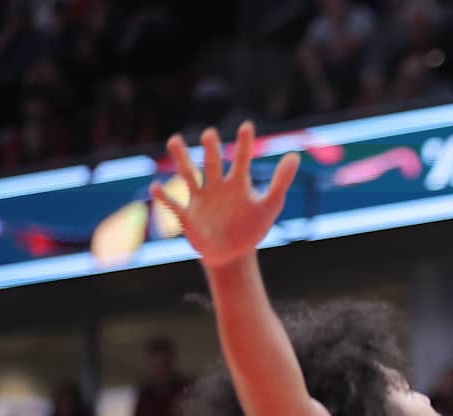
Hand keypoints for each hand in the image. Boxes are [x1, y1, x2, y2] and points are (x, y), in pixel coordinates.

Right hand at [152, 122, 298, 270]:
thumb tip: (294, 155)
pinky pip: (173, 204)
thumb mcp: (270, 206)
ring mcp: (200, 199)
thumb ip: (281, 181)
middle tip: (211, 134)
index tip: (247, 125)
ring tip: (176, 141)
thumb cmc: (250, 226)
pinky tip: (157, 186)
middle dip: (211, 150)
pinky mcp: (187, 216)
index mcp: (237, 183)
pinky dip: (164, 196)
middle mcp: (216, 186)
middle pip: (212, 164)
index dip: (245, 144)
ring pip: (188, 175)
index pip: (242, 159)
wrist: (232, 253)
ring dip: (182, 160)